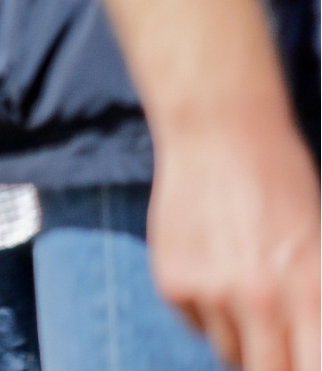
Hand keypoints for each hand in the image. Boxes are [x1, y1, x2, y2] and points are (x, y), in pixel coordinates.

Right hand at [148, 116, 320, 370]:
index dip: (303, 367)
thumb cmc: (284, 185)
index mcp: (312, 291)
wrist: (219, 132)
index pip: (308, 368)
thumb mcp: (320, 249)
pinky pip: (196, 323)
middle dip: (273, 363)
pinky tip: (213, 267)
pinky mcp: (172, 282)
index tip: (299, 358)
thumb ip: (313, 305)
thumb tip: (304, 344)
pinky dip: (207, 310)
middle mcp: (260, 298)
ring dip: (241, 336)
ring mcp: (210, 291)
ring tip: (245, 290)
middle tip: (275, 345)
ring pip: (230, 353)